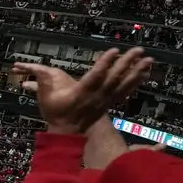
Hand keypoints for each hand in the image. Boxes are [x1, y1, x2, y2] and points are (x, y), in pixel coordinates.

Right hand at [13, 47, 150, 134]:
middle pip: (114, 78)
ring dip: (137, 71)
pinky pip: (126, 91)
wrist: (66, 132)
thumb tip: (33, 67)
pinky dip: (136, 81)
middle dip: (127, 63)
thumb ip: (42, 80)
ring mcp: (106, 100)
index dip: (105, 64)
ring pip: (124, 85)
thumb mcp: (45, 98)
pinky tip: (145, 72)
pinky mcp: (110, 102)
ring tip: (149, 59)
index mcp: (81, 94)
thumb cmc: (55, 113)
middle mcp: (96, 97)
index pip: (95, 77)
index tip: (114, 50)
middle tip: (139, 50)